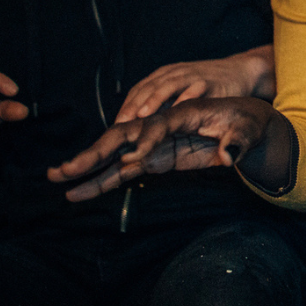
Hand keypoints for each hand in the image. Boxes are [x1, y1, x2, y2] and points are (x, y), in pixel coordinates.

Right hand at [49, 98, 275, 201]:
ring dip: (87, 168)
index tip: (136, 160)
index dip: (147, 141)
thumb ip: (238, 141)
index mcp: (184, 113)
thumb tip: (228, 154)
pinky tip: (78, 192)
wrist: (246, 125)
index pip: (160, 125)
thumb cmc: (246, 123)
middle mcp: (162, 126)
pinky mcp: (154, 159)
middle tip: (68, 168)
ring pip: (115, 156)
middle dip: (96, 153)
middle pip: (123, 137)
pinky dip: (101, 181)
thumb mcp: (248, 130)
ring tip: (57, 178)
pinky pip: (123, 172)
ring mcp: (155, 144)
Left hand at [114, 46, 274, 123]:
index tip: (116, 124)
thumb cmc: (209, 86)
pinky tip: (175, 111)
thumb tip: (140, 126)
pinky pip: (194, 90)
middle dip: (133, 105)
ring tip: (143, 115)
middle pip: (148, 88)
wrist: (241, 72)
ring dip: (154, 99)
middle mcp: (175, 74)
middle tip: (122, 123)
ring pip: (167, 86)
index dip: (126, 106)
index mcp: (165, 76)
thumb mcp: (182, 92)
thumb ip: (164, 105)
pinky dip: (183, 100)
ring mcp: (192, 76)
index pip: (139, 90)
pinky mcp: (209, 82)